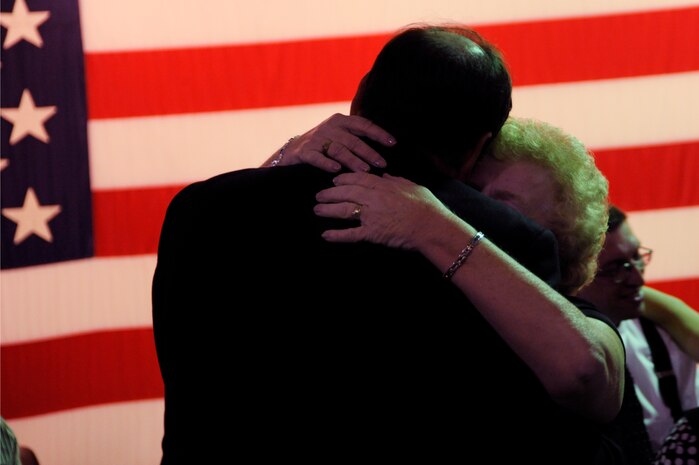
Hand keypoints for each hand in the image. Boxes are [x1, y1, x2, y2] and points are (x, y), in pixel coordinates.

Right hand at [268, 114, 394, 171]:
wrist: (293, 150)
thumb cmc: (324, 145)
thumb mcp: (340, 136)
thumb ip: (357, 138)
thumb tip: (383, 150)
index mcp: (341, 121)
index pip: (364, 125)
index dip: (378, 133)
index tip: (393, 143)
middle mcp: (330, 127)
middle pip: (353, 140)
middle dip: (368, 152)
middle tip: (381, 164)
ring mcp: (317, 139)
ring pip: (338, 149)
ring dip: (352, 160)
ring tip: (364, 171)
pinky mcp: (305, 151)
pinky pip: (317, 157)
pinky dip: (326, 163)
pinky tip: (336, 170)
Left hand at [314, 172, 453, 249]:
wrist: (431, 226)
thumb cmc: (427, 207)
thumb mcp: (412, 186)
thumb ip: (396, 180)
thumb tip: (386, 175)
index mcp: (383, 186)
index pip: (357, 178)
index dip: (343, 179)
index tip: (334, 180)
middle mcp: (374, 198)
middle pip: (346, 192)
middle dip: (330, 193)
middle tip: (319, 195)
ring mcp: (371, 216)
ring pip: (344, 210)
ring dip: (328, 210)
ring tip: (317, 210)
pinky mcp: (373, 233)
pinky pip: (351, 234)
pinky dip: (337, 235)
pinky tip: (325, 235)